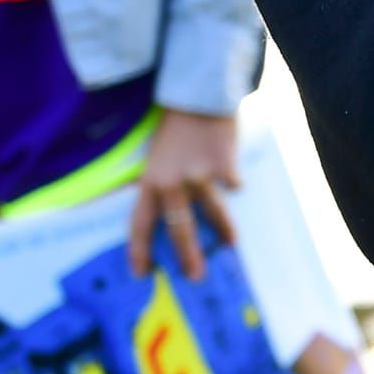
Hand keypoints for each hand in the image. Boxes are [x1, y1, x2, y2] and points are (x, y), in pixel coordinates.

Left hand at [129, 109, 240, 280]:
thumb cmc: (175, 128)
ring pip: (214, 213)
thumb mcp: (156, 156)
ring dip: (224, 230)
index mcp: (151, 181)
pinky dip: (234, 182)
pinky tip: (233, 175)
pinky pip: (233, 184)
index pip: (140, 223)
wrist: (199, 97)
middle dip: (188, 255)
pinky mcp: (225, 166)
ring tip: (231, 243)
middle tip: (196, 276)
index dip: (139, 250)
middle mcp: (173, 182)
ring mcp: (200, 175)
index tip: (142, 272)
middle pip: (180, 229)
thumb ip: (158, 183)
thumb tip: (160, 212)